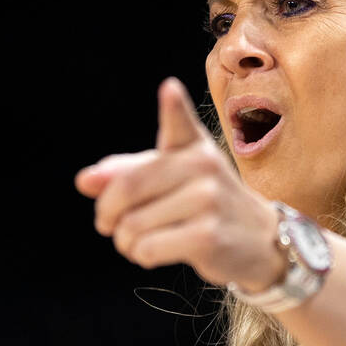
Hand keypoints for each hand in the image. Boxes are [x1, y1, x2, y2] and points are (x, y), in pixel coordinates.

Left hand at [74, 77, 286, 290]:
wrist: (260, 242)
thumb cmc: (206, 207)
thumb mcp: (171, 181)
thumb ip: (126, 174)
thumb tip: (84, 181)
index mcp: (194, 148)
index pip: (180, 124)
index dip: (173, 106)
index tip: (169, 89)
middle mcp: (204, 167)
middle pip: (127, 188)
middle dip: (107, 213)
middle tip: (109, 225)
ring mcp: (208, 201)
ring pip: (132, 224)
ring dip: (125, 242)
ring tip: (142, 241)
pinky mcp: (208, 236)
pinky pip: (147, 248)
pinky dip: (141, 256)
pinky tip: (157, 253)